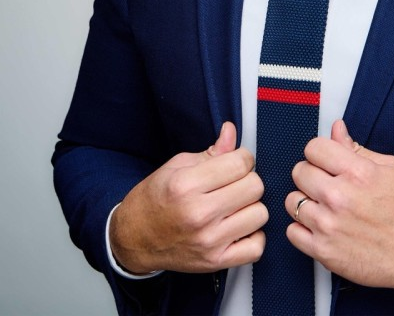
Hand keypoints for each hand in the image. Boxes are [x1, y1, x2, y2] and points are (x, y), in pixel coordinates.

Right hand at [110, 122, 267, 273]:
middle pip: (255, 187)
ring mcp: (208, 241)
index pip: (241, 162)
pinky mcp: (215, 262)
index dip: (242, 158)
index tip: (234, 163)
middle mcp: (199, 214)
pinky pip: (256, 247)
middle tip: (233, 184)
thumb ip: (211, 151)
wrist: (134, 239)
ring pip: (260, 214)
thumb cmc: (155, 198)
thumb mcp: (177, 166)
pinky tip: (238, 227)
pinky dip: (253, 236)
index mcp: (187, 185)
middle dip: (248, 180)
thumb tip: (231, 131)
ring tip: (234, 206)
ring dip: (251, 207)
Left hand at [285, 119, 393, 289]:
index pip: (314, 148)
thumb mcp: (390, 168)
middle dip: (312, 173)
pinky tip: (319, 225)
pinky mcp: (322, 250)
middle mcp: (338, 197)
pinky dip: (302, 228)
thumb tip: (337, 129)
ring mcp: (328, 225)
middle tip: (327, 183)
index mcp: (356, 172)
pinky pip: (292, 231)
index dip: (320, 152)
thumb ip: (357, 148)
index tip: (326, 160)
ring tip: (323, 206)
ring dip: (306, 201)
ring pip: (292, 200)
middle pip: (300, 171)